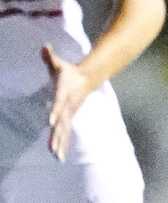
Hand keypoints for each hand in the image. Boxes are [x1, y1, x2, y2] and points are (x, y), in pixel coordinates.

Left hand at [42, 44, 93, 161]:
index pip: (60, 103)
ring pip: (64, 131)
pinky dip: (63, 144)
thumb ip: (50, 57)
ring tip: (55, 156)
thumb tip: (44, 46)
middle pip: (62, 123)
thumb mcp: (60, 64)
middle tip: (52, 148)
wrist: (88, 78)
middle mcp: (68, 106)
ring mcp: (70, 113)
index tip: (51, 122)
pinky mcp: (69, 118)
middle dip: (57, 135)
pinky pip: (66, 133)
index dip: (56, 112)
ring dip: (60, 144)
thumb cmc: (70, 72)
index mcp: (65, 93)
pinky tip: (58, 156)